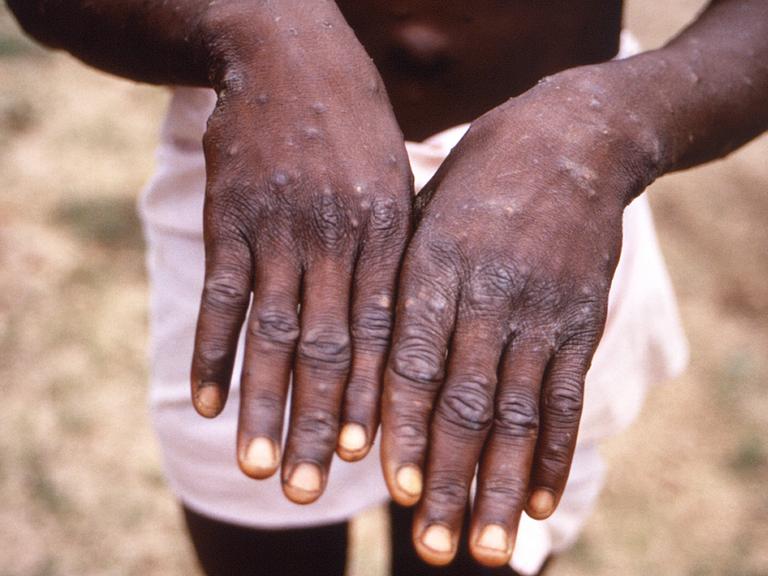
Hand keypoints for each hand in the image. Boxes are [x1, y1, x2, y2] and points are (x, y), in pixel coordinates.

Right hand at [190, 3, 411, 503]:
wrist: (290, 54)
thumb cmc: (355, 126)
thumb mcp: (397, 180)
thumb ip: (398, 251)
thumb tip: (405, 328)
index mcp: (386, 234)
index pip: (384, 333)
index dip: (376, 398)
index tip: (371, 458)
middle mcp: (334, 239)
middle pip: (329, 348)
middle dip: (321, 422)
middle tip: (314, 489)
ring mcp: (278, 230)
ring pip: (271, 334)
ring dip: (263, 405)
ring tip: (259, 467)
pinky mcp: (230, 219)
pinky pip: (219, 297)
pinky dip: (210, 352)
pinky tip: (204, 402)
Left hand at [381, 67, 658, 564]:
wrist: (571, 139)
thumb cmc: (477, 180)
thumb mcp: (423, 212)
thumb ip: (396, 283)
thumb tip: (358, 360)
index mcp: (434, 264)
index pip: (411, 360)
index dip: (400, 426)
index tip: (390, 487)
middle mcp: (487, 293)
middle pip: (463, 401)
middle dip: (445, 478)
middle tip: (430, 546)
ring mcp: (540, 309)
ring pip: (517, 413)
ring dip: (498, 485)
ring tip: (482, 547)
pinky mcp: (581, 319)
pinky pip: (567, 396)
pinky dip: (553, 453)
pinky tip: (538, 501)